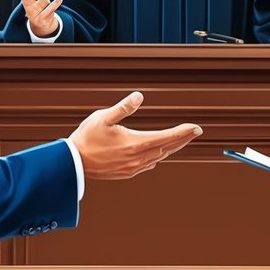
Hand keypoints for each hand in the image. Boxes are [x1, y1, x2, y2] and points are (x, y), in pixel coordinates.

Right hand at [17, 0, 62, 37]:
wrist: (42, 26)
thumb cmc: (38, 10)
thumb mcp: (33, 3)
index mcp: (26, 4)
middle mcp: (29, 9)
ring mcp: (35, 15)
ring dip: (47, 0)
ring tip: (46, 5)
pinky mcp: (42, 20)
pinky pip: (50, 9)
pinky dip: (55, 4)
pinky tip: (59, 0)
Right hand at [69, 91, 201, 179]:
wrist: (73, 164)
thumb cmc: (86, 138)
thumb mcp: (103, 118)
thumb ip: (123, 107)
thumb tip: (139, 96)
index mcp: (134, 143)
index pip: (166, 137)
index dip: (183, 132)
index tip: (197, 128)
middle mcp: (137, 158)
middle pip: (167, 148)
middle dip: (182, 139)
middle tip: (195, 132)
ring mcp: (133, 168)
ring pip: (159, 157)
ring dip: (172, 148)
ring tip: (180, 140)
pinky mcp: (127, 172)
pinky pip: (148, 164)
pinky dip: (158, 156)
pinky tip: (158, 153)